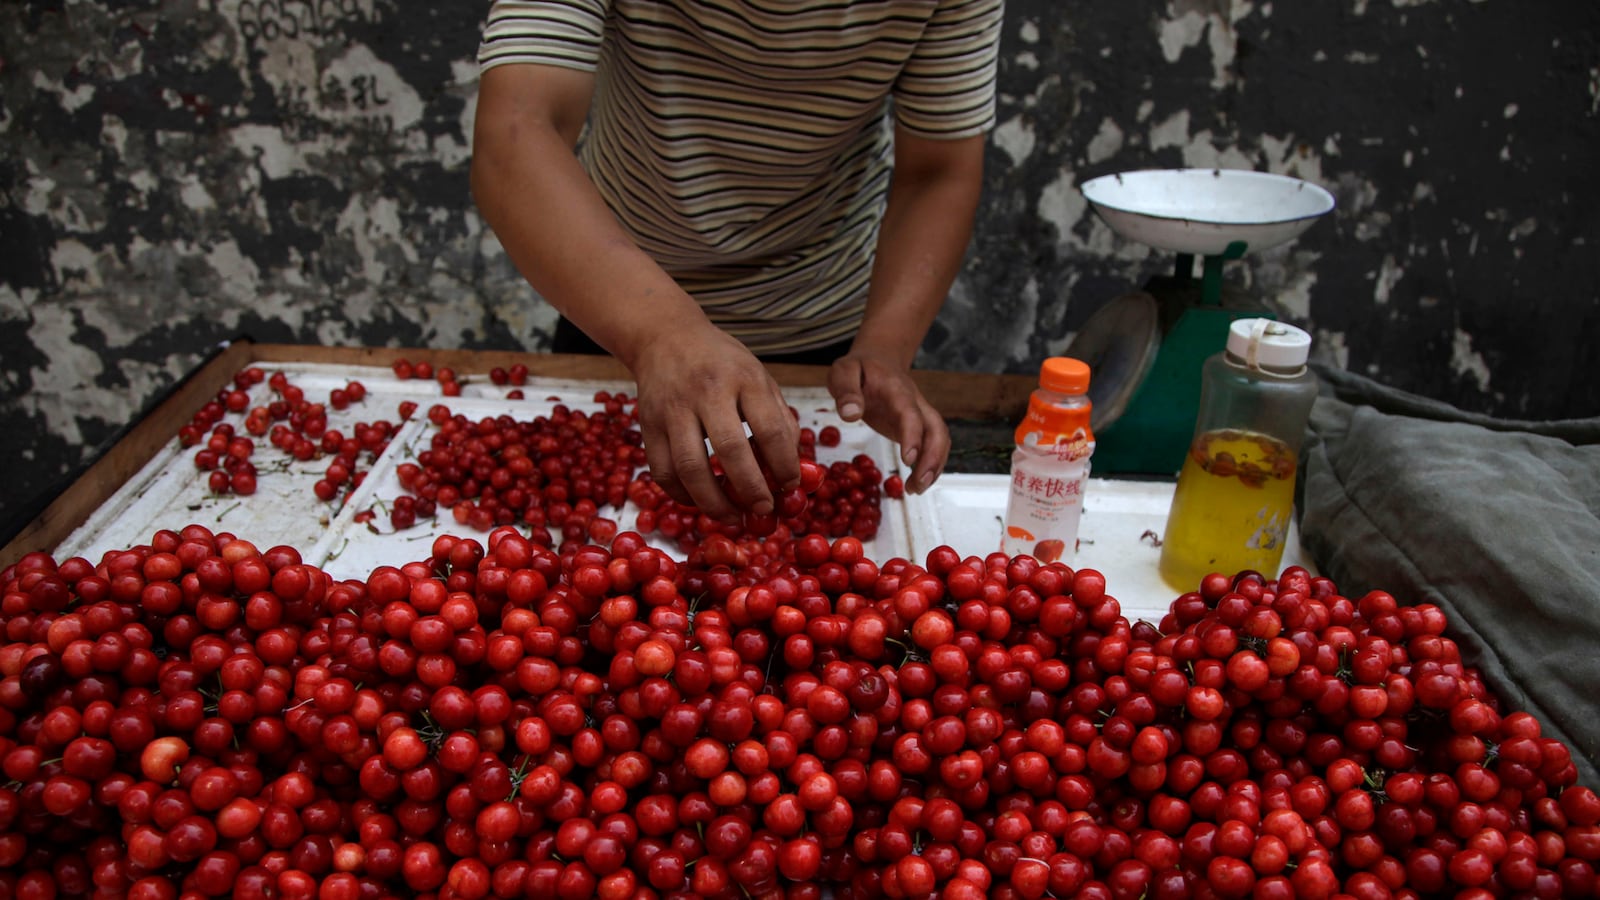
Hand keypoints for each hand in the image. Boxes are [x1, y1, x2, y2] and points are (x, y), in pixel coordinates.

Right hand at [629, 325, 800, 521]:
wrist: (665, 337)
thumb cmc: (722, 363)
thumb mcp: (759, 377)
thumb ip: (779, 419)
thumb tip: (794, 470)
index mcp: (743, 378)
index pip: (770, 429)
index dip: (784, 465)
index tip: (790, 486)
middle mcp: (706, 392)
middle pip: (730, 450)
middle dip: (751, 489)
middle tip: (764, 509)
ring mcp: (672, 409)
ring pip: (690, 467)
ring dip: (714, 502)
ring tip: (733, 517)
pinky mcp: (648, 425)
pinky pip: (663, 471)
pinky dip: (682, 495)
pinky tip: (700, 502)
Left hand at [828, 352, 948, 494]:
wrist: (879, 359)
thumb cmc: (859, 368)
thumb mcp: (843, 372)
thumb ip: (846, 390)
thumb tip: (850, 414)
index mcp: (897, 389)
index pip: (910, 413)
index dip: (912, 436)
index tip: (908, 460)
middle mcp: (915, 402)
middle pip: (936, 429)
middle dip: (932, 458)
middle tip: (917, 485)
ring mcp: (920, 414)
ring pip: (939, 439)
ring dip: (934, 466)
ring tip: (915, 489)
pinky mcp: (918, 426)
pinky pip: (932, 445)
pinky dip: (929, 465)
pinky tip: (915, 483)